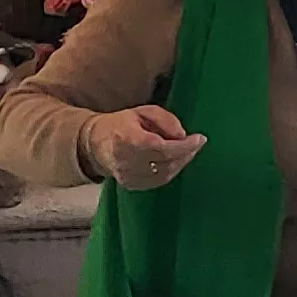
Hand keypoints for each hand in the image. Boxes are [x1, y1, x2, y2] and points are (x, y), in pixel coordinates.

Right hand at [80, 105, 207, 190]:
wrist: (97, 144)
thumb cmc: (121, 124)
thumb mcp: (142, 111)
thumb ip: (164, 119)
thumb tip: (182, 134)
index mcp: (126, 137)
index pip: (159, 146)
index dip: (181, 145)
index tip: (199, 138)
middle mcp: (125, 159)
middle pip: (164, 160)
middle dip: (186, 152)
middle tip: (198, 143)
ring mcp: (127, 175)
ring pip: (164, 173)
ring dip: (182, 162)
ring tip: (189, 150)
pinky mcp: (131, 184)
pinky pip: (159, 181)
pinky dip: (172, 171)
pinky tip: (177, 161)